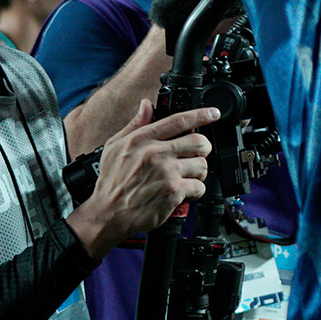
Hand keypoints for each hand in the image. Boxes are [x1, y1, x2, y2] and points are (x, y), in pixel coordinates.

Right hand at [69, 101, 217, 257]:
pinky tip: (183, 192)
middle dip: (203, 148)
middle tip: (195, 155)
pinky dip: (195, 191)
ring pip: (202, 165)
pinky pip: (199, 186)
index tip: (213, 113)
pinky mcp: (173, 191)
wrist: (107, 214)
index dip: (201, 115)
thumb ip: (135, 125)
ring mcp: (166, 172)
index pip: (178, 121)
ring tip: (186, 176)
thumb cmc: (111, 182)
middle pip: (199, 142)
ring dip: (198, 172)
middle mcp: (155, 154)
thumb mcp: (114, 147)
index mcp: (142, 140)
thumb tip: (147, 105)